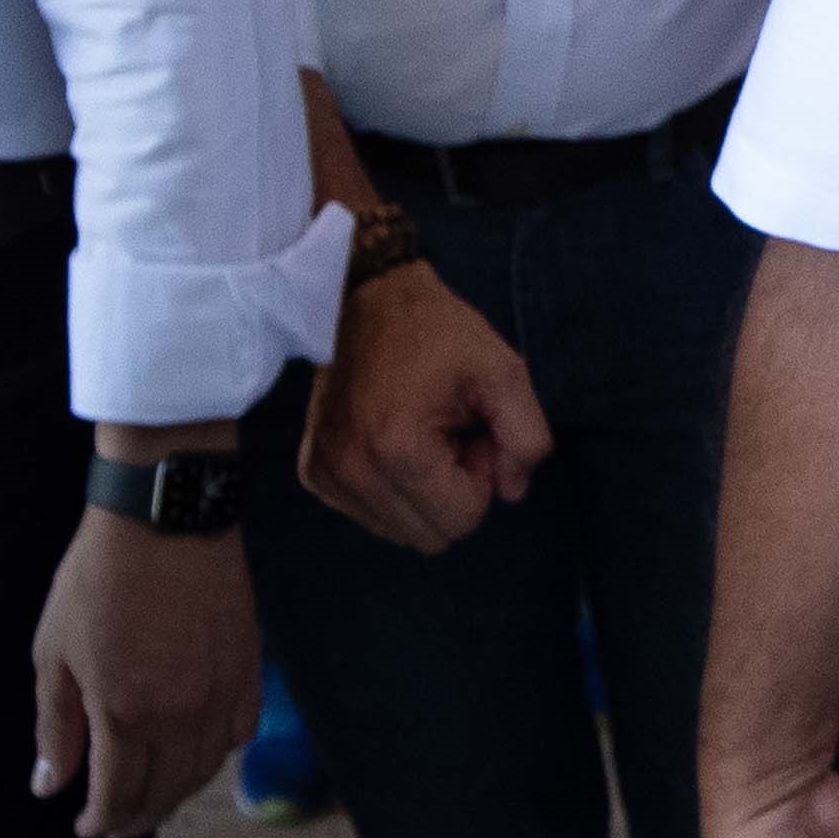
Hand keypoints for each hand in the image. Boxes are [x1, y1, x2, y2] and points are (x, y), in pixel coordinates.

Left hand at [31, 510, 260, 837]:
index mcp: (126, 712)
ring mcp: (223, 692)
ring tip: (154, 796)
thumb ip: (56, 726)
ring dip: (178, 791)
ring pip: (206, 768)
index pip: (119, 793)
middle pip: (167, 789)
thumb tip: (50, 786)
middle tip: (115, 824)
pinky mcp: (250, 668)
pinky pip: (240, 731)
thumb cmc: (96, 583)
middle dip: (138, 816)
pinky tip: (197, 751)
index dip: (100, 820)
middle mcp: (182, 714)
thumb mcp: (55, 654)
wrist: (167, 520)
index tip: (85, 829)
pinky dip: (218, 754)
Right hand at [297, 261, 554, 550]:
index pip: (462, 520)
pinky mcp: (313, 474)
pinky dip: (393, 489)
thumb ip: (525, 438)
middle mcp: (351, 473)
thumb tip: (513, 492)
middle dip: (455, 492)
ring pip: (400, 531)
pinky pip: (370, 515)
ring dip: (424, 493)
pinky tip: (397, 440)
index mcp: (397, 451)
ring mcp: (326, 476)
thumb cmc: (438, 333)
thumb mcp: (504, 372)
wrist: (364, 301)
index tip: (473, 431)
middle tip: (454, 435)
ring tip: (426, 435)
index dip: (483, 478)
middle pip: (431, 536)